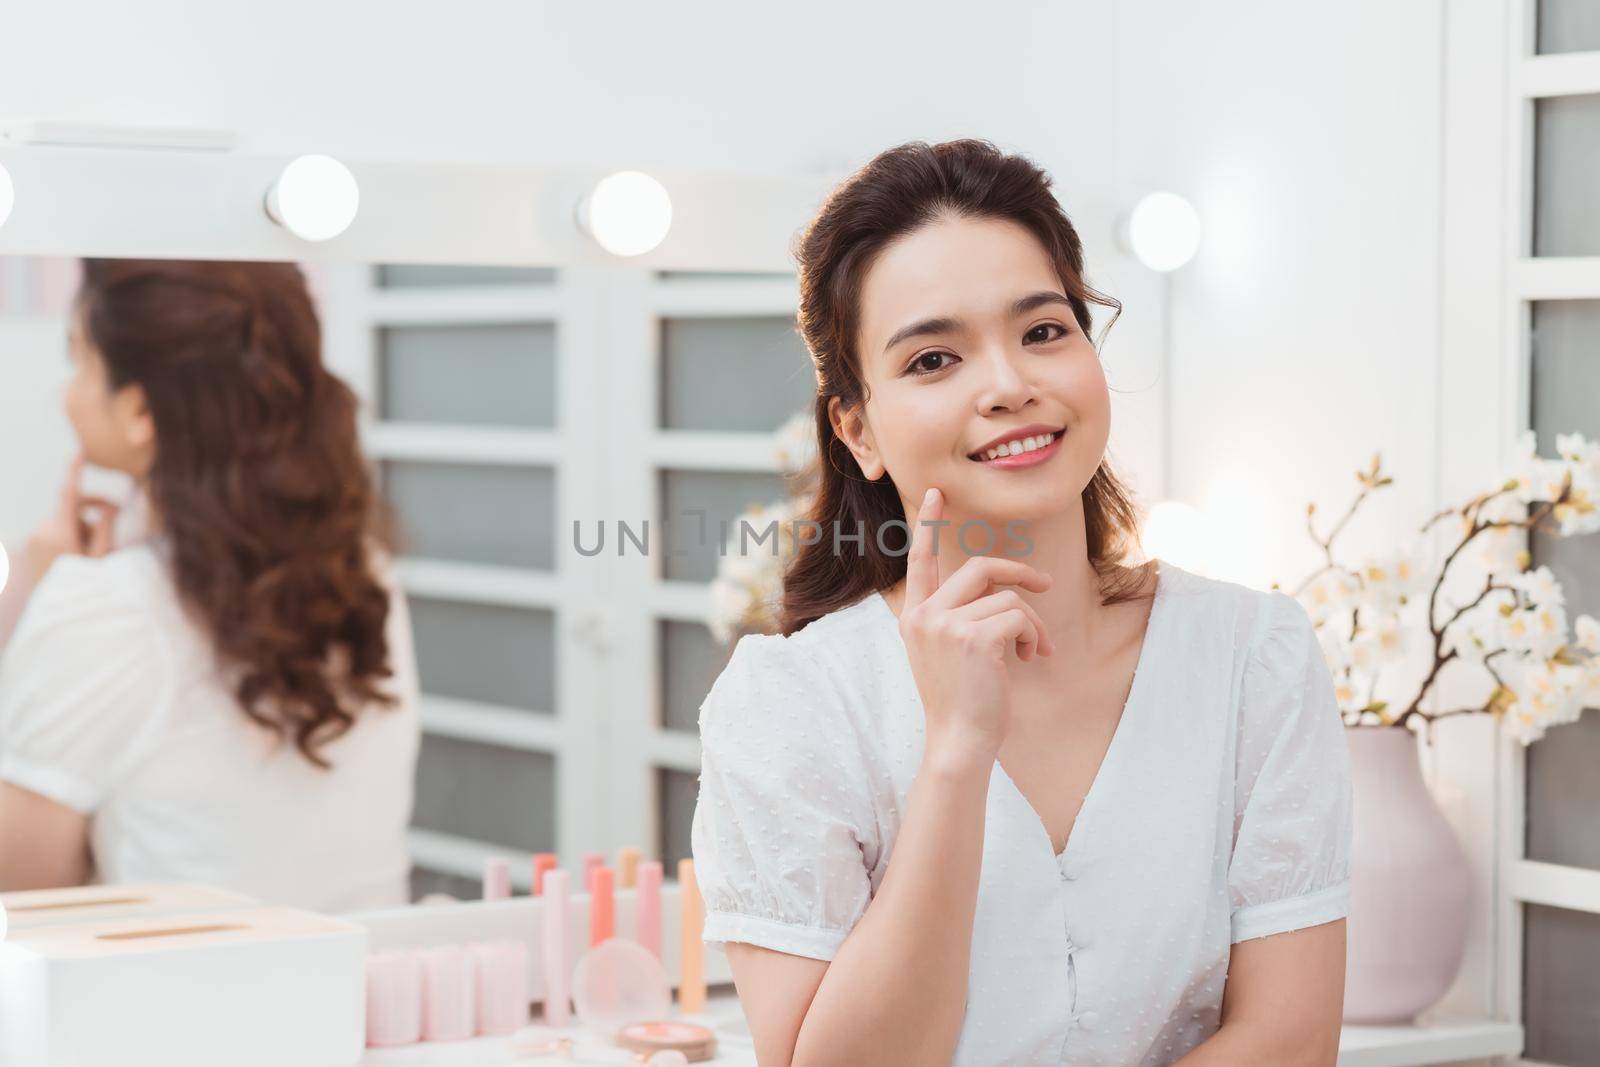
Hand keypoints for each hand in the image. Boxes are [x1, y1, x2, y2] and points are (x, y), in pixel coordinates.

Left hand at [25, 456, 120, 583]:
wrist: (57, 613)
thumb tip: (107, 510)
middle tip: (118, 513)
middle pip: (72, 507)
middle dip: (94, 509)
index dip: (75, 471)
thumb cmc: (84, 588)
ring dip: (83, 528)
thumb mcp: (102, 558)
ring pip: (65, 520)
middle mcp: (42, 531)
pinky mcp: (31, 544)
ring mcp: (34, 538)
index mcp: (59, 533)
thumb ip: (105, 529)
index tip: (79, 452)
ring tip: (93, 553)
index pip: (69, 494)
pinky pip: (56, 530)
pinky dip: (70, 536)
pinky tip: (79, 556)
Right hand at [898, 487, 1053, 769]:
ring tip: (1033, 653)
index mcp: (914, 618)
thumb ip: (962, 618)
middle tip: (1045, 586)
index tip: (935, 492)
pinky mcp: (972, 637)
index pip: (919, 561)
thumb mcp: (950, 654)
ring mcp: (945, 624)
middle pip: (978, 568)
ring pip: (1007, 598)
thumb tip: (1007, 593)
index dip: (928, 524)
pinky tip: (1029, 661)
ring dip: (1032, 625)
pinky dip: (1035, 637)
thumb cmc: (963, 704)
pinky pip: (1019, 617)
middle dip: (1018, 573)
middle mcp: (923, 616)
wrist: (960, 742)